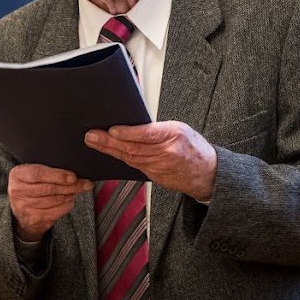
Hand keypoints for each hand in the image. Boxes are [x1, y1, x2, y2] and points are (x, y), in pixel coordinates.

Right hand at [8, 163, 93, 241]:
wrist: (21, 211)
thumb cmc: (32, 186)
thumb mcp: (33, 174)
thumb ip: (49, 170)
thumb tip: (76, 172)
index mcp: (17, 174)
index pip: (38, 174)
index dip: (57, 175)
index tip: (73, 177)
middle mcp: (17, 191)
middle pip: (49, 188)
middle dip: (70, 186)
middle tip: (84, 183)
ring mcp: (24, 206)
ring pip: (55, 200)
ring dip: (70, 195)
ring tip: (76, 190)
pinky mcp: (33, 218)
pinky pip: (56, 211)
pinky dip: (67, 205)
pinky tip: (69, 200)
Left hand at [85, 120, 217, 201]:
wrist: (207, 174)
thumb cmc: (195, 148)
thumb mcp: (180, 129)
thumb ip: (158, 128)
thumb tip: (132, 123)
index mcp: (174, 136)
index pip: (147, 134)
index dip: (127, 133)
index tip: (112, 130)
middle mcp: (165, 153)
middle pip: (133, 147)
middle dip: (109, 141)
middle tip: (91, 136)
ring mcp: (158, 167)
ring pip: (129, 157)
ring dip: (109, 150)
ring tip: (94, 142)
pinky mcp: (154, 176)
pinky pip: (133, 165)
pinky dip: (119, 157)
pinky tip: (108, 152)